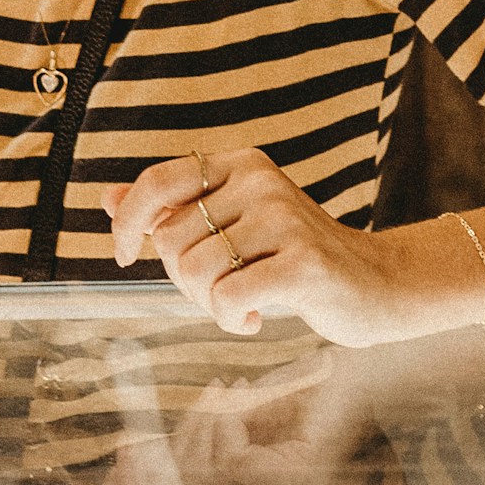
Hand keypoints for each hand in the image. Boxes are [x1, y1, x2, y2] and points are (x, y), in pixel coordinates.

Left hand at [104, 148, 420, 345]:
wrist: (377, 284)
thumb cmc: (295, 258)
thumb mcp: (233, 225)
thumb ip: (174, 210)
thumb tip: (107, 199)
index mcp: (241, 165)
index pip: (158, 181)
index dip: (129, 221)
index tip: (125, 255)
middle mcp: (261, 182)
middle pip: (173, 240)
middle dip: (183, 281)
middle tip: (222, 292)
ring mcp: (284, 218)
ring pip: (196, 271)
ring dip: (209, 305)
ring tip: (243, 304)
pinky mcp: (303, 261)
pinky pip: (228, 297)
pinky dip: (232, 319)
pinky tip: (258, 318)